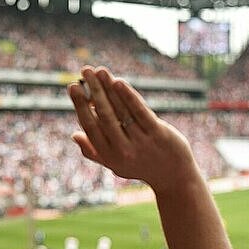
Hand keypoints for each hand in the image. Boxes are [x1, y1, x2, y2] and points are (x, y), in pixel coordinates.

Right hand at [68, 66, 196, 192]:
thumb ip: (94, 152)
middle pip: (104, 116)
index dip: (80, 106)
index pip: (90, 127)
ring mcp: (142, 142)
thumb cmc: (140, 167)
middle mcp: (123, 150)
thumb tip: (74, 135)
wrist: (174, 177)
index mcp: (109, 155)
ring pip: (121, 111)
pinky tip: (118, 82)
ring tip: (99, 71)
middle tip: (85, 71)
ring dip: (108, 88)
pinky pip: (140, 112)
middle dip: (93, 91)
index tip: (73, 87)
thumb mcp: (115, 164)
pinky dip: (128, 96)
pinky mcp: (159, 134)